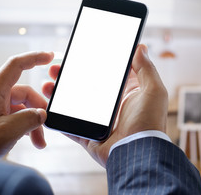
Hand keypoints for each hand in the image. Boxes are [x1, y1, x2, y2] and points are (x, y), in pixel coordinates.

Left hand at [0, 52, 53, 155]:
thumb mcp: (9, 130)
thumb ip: (30, 118)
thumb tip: (41, 114)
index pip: (16, 65)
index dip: (34, 58)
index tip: (49, 57)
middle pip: (25, 93)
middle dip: (38, 109)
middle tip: (45, 125)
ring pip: (22, 107)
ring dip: (33, 123)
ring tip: (39, 140)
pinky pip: (15, 117)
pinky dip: (26, 127)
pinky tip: (30, 139)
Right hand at [42, 44, 167, 166]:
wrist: (138, 153)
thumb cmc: (149, 122)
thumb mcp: (153, 90)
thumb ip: (146, 68)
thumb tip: (140, 47)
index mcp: (127, 93)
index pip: (107, 74)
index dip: (94, 63)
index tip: (80, 53)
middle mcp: (112, 106)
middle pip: (87, 87)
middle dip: (71, 76)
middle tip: (57, 67)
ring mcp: (98, 121)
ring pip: (75, 103)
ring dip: (60, 93)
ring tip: (48, 84)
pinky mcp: (88, 135)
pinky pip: (69, 125)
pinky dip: (57, 116)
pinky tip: (47, 105)